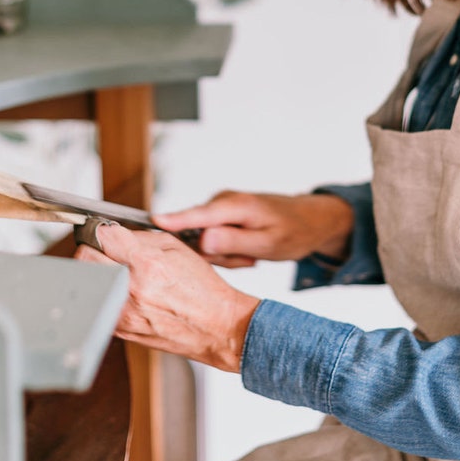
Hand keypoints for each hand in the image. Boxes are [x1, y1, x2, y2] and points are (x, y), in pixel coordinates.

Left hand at [76, 224, 259, 372]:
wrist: (215, 326)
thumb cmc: (201, 289)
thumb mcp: (177, 248)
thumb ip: (141, 238)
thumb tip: (114, 234)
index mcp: (147, 264)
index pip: (102, 236)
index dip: (103, 229)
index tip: (106, 231)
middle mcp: (132, 289)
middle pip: (85, 258)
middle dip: (93, 248)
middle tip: (105, 249)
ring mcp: (123, 313)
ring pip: (88, 282)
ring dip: (97, 271)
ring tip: (116, 271)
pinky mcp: (120, 330)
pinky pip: (99, 302)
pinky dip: (105, 293)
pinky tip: (123, 291)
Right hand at [154, 190, 354, 268]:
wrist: (309, 220)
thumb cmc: (293, 231)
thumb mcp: (268, 243)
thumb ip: (234, 242)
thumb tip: (203, 241)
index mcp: (233, 206)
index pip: (196, 214)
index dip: (172, 220)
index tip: (150, 223)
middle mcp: (222, 203)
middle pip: (196, 236)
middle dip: (219, 255)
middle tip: (248, 257)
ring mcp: (220, 209)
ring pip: (205, 243)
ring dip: (227, 255)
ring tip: (252, 253)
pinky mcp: (220, 218)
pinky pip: (212, 242)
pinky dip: (229, 252)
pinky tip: (248, 251)